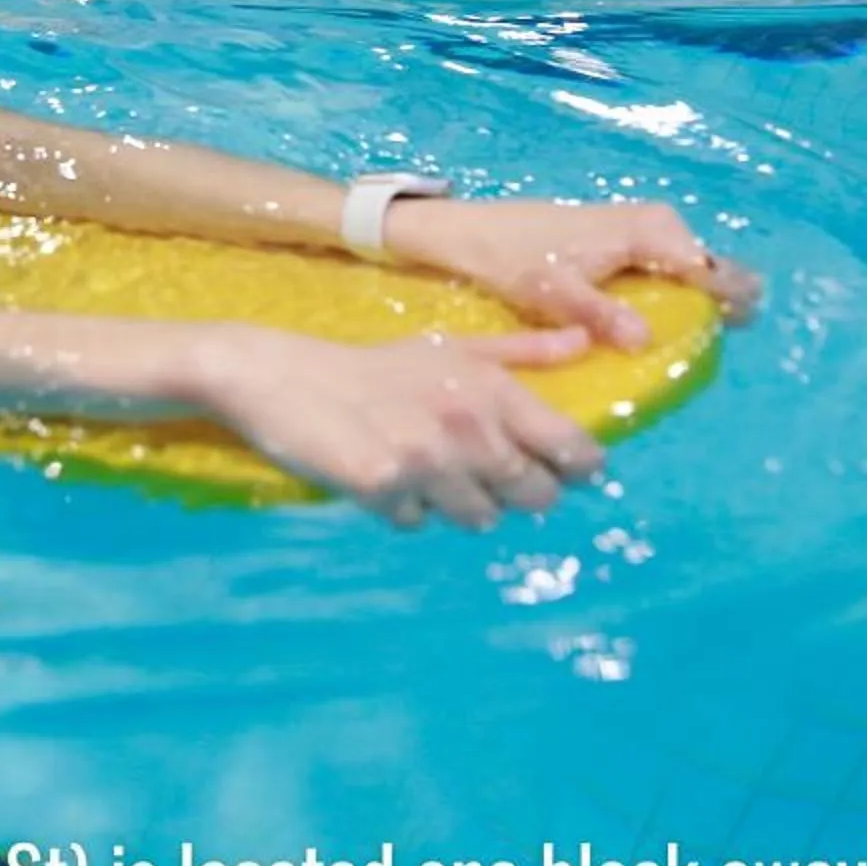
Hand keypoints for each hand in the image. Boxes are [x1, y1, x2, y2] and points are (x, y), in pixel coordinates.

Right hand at [188, 325, 608, 529]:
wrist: (282, 375)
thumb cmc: (373, 364)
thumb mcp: (451, 347)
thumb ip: (522, 351)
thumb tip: (584, 342)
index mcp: (491, 386)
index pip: (570, 448)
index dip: (578, 468)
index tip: (562, 471)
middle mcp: (467, 423)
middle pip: (534, 496)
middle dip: (515, 493)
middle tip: (478, 472)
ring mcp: (426, 458)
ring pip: (480, 519)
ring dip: (457, 504)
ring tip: (425, 471)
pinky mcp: (383, 487)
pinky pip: (417, 523)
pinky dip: (404, 509)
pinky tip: (383, 477)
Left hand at [380, 198, 760, 348]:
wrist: (471, 232)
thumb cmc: (509, 256)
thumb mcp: (550, 290)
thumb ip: (598, 312)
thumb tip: (644, 339)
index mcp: (648, 231)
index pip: (714, 268)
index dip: (731, 304)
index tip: (728, 336)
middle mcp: (657, 224)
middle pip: (711, 269)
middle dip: (715, 307)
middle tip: (702, 348)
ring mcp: (644, 229)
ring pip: (691, 270)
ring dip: (694, 304)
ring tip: (686, 344)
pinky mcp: (628, 240)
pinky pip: (668, 269)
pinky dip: (671, 295)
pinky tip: (656, 326)